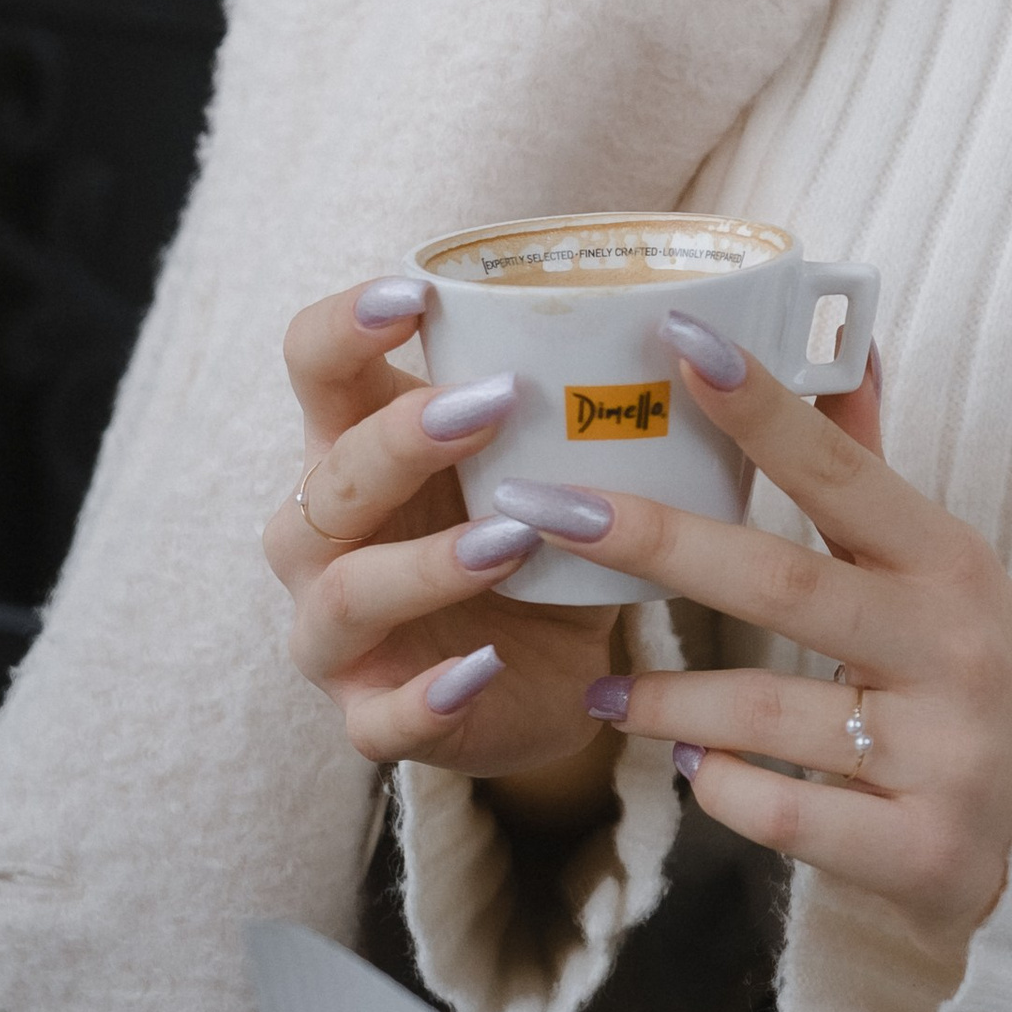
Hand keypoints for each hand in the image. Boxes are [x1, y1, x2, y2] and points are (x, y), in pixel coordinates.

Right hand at [264, 278, 628, 800]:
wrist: (538, 677)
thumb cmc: (529, 534)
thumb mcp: (545, 459)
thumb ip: (581, 398)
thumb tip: (698, 321)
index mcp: (352, 443)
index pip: (312, 364)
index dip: (345, 325)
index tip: (416, 293)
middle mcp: (322, 535)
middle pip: (331, 478)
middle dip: (403, 439)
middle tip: (495, 402)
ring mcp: (335, 634)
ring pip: (346, 595)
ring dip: (426, 565)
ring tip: (511, 539)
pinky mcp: (370, 718)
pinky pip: (383, 717)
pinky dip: (430, 694)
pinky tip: (485, 666)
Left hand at [550, 317, 1011, 966]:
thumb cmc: (970, 669)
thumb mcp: (941, 565)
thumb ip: (871, 467)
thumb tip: (849, 346)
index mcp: (949, 562)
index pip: (841, 472)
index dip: (763, 410)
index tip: (681, 345)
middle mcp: (949, 647)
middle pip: (781, 584)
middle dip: (657, 542)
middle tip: (551, 511)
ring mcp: (940, 752)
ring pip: (768, 712)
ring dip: (668, 698)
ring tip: (602, 692)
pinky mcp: (920, 850)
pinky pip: (786, 816)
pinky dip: (724, 787)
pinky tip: (688, 768)